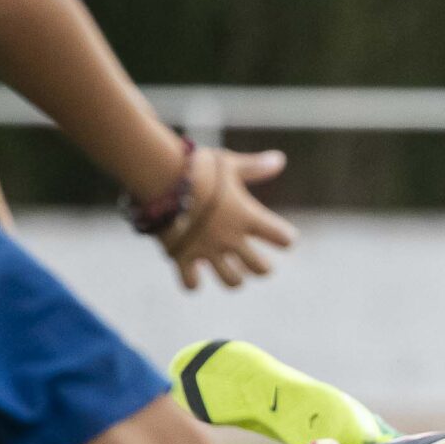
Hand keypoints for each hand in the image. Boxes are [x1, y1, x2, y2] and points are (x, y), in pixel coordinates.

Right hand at [161, 147, 296, 290]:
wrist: (159, 176)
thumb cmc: (196, 167)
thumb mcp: (228, 164)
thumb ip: (255, 167)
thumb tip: (281, 160)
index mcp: (247, 217)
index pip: (283, 238)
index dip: (285, 238)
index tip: (280, 235)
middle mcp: (231, 238)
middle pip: (261, 269)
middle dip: (261, 267)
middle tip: (253, 259)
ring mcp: (207, 250)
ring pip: (232, 282)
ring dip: (233, 278)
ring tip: (228, 269)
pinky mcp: (181, 256)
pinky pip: (191, 284)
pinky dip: (193, 282)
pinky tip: (193, 271)